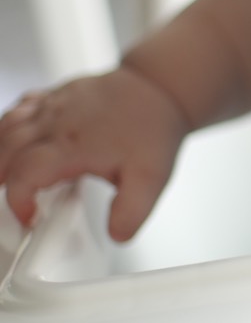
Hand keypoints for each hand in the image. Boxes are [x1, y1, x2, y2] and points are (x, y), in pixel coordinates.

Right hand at [0, 66, 189, 241]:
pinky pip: (22, 106)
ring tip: (6, 175)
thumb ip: (132, 211)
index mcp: (73, 146)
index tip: (29, 216)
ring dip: (1, 152)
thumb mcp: (151, 179)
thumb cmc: (153, 127)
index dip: (18, 200)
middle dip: (1, 178)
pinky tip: (17, 138)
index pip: (25, 174)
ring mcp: (55, 105)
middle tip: (12, 198)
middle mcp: (57, 123)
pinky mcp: (58, 94)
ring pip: (7, 126)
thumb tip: (117, 234)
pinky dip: (10, 126)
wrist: (163, 88)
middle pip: (6, 151)